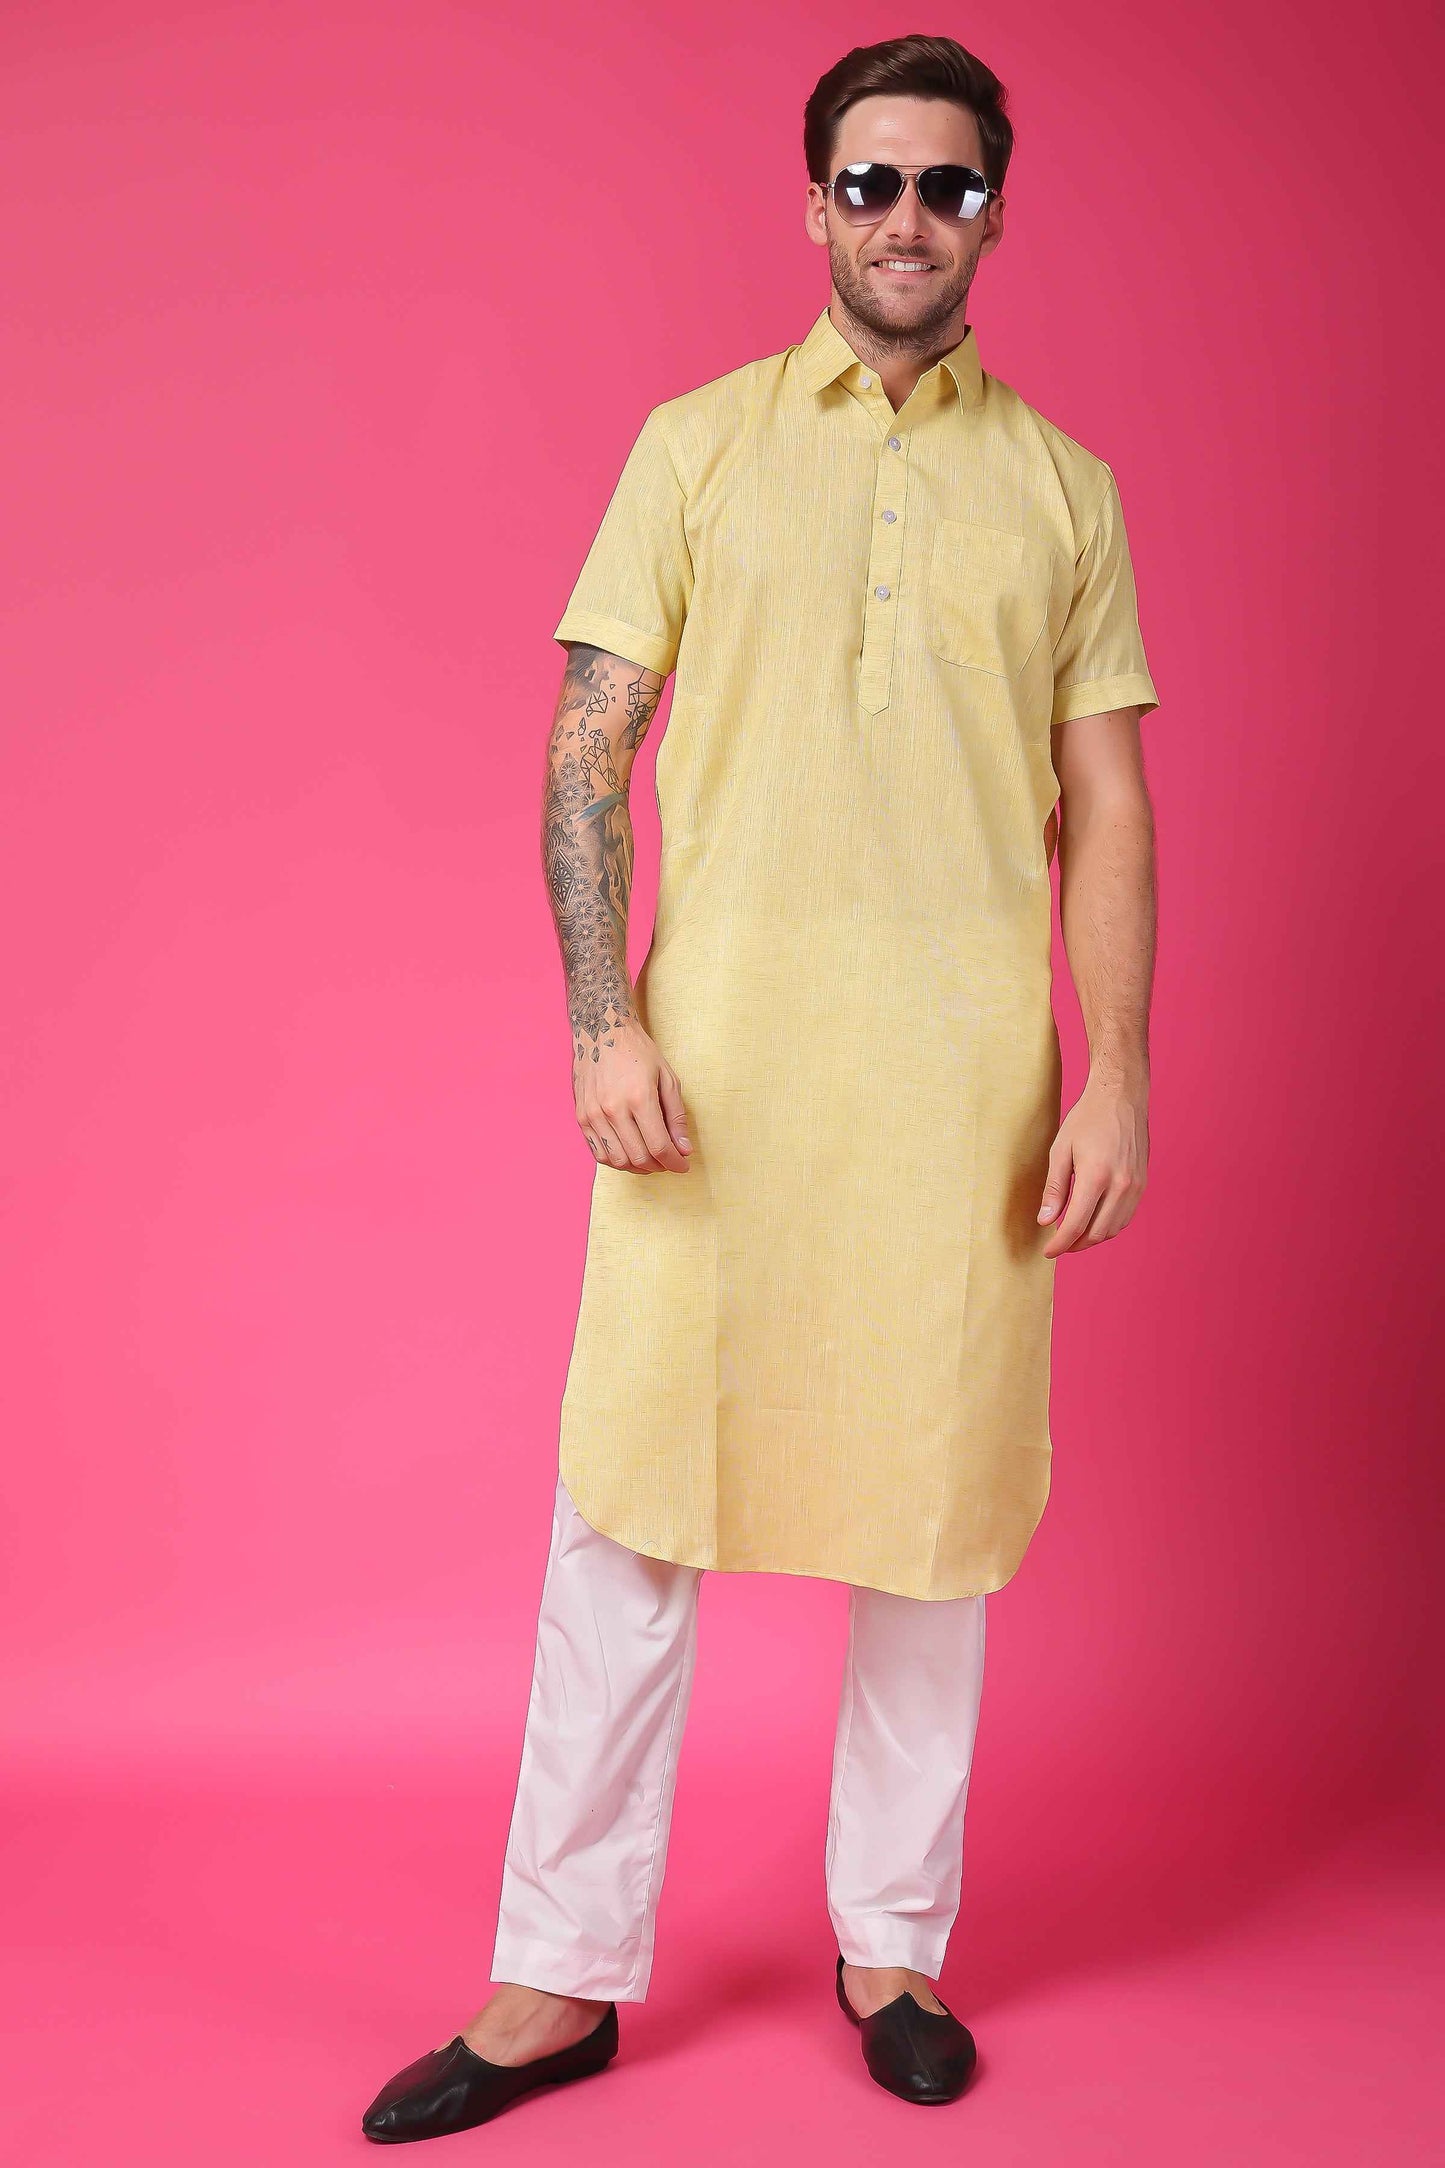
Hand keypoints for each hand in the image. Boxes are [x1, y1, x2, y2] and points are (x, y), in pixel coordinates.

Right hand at [574, 1020, 692, 1173]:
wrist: (602, 1031)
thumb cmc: (637, 1051)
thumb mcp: (667, 1078)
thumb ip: (676, 1116)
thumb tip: (683, 1149)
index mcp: (639, 1097)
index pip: (659, 1146)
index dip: (674, 1162)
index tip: (683, 1165)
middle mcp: (613, 1109)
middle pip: (638, 1157)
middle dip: (659, 1166)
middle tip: (668, 1161)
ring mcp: (593, 1114)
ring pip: (616, 1160)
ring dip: (637, 1167)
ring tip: (650, 1158)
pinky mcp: (581, 1117)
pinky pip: (598, 1152)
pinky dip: (616, 1160)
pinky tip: (629, 1151)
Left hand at [1037, 1072, 1147, 1256]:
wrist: (1121, 1097)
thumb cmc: (1087, 1119)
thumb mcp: (1060, 1150)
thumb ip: (1054, 1189)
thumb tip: (1045, 1221)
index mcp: (1096, 1177)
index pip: (1076, 1225)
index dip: (1060, 1243)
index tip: (1048, 1252)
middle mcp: (1120, 1185)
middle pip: (1097, 1233)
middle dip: (1076, 1245)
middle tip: (1059, 1244)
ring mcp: (1136, 1185)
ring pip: (1114, 1228)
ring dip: (1093, 1237)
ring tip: (1074, 1234)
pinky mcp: (1143, 1183)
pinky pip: (1126, 1216)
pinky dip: (1109, 1225)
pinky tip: (1094, 1220)